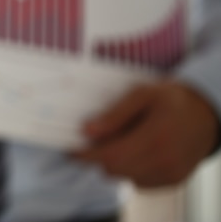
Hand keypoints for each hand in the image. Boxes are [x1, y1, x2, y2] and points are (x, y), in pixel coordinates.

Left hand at [72, 81, 219, 186]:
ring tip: (119, 141)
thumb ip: (115, 114)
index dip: (86, 155)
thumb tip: (87, 131)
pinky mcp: (173, 181)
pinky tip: (136, 150)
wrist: (207, 114)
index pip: (110, 156)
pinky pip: (139, 182)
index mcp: (156, 136)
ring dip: (114, 163)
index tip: (70, 149)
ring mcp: (171, 173)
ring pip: (125, 177)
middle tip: (93, 141)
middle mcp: (165, 160)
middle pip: (114, 169)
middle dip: (97, 157)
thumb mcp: (143, 94)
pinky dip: (130, 169)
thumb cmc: (171, 99)